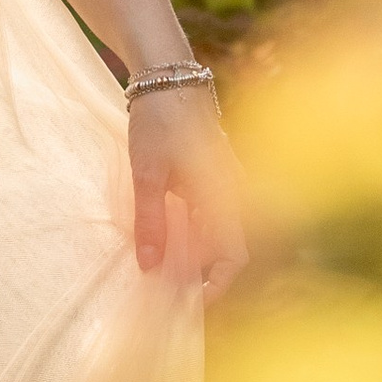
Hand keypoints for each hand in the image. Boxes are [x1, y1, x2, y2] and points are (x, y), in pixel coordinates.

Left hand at [127, 86, 247, 298]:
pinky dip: (194, 238)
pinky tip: (168, 241)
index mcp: (224, 196)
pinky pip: (211, 218)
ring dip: (197, 258)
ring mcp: (225, 185)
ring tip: (165, 274)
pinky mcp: (213, 178)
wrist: (168, 77)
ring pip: (219, 235)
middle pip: (228, 251)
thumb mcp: (147, 174)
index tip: (191, 303)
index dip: (217, 286)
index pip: (234, 256)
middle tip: (170, 295)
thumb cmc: (159, 121)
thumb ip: (150, 221)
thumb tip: (150, 268)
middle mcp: (232, 194)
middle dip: (204, 277)